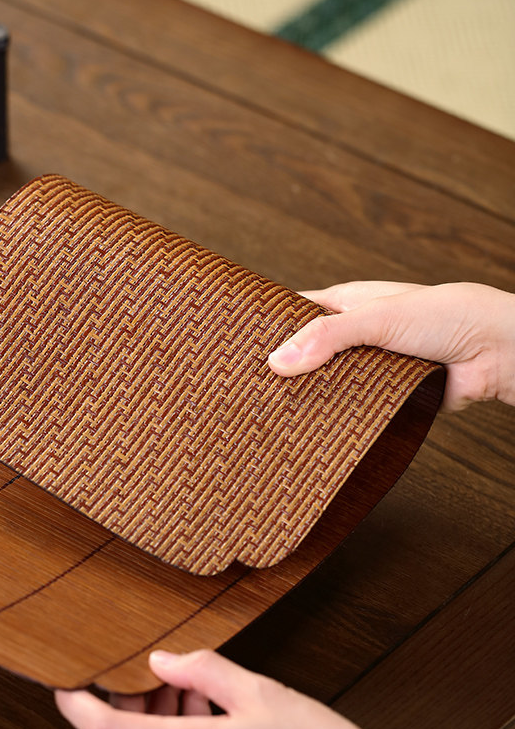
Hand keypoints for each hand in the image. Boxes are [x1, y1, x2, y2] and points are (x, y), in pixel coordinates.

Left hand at [55, 650, 436, 728]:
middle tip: (147, 667)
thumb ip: (203, 670)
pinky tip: (207, 702)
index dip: (76, 707)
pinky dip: (179, 726)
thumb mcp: (260, 691)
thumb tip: (162, 659)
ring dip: (156, 711)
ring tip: (188, 682)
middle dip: (127, 698)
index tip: (61, 682)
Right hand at [266, 281, 514, 411]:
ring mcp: (366, 366)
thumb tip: (278, 360)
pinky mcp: (381, 396)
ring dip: (309, 394)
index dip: (268, 326)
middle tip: (251, 386)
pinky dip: (335, 414)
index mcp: (347, 303)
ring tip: (272, 410)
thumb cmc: (446, 315)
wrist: (496, 352)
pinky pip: (349, 407)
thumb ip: (327, 336)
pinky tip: (312, 425)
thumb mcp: (377, 317)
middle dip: (285, 367)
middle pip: (306, 352)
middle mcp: (353, 334)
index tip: (239, 345)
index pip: (294, 312)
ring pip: (325, 382)